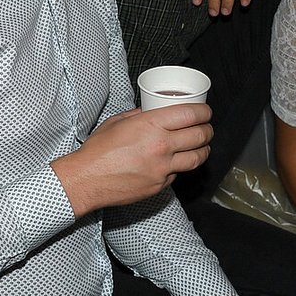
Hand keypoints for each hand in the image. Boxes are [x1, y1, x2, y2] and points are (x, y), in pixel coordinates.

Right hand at [50, 105, 211, 215]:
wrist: (87, 179)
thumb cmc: (98, 150)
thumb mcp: (117, 122)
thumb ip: (139, 114)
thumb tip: (152, 110)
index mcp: (151, 125)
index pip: (191, 115)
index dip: (204, 112)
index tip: (205, 112)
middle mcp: (161, 146)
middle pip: (200, 136)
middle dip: (208, 130)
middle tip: (206, 127)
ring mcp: (162, 168)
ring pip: (197, 158)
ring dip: (204, 149)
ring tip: (202, 145)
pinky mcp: (160, 185)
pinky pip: (178, 173)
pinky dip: (180, 166)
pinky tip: (176, 162)